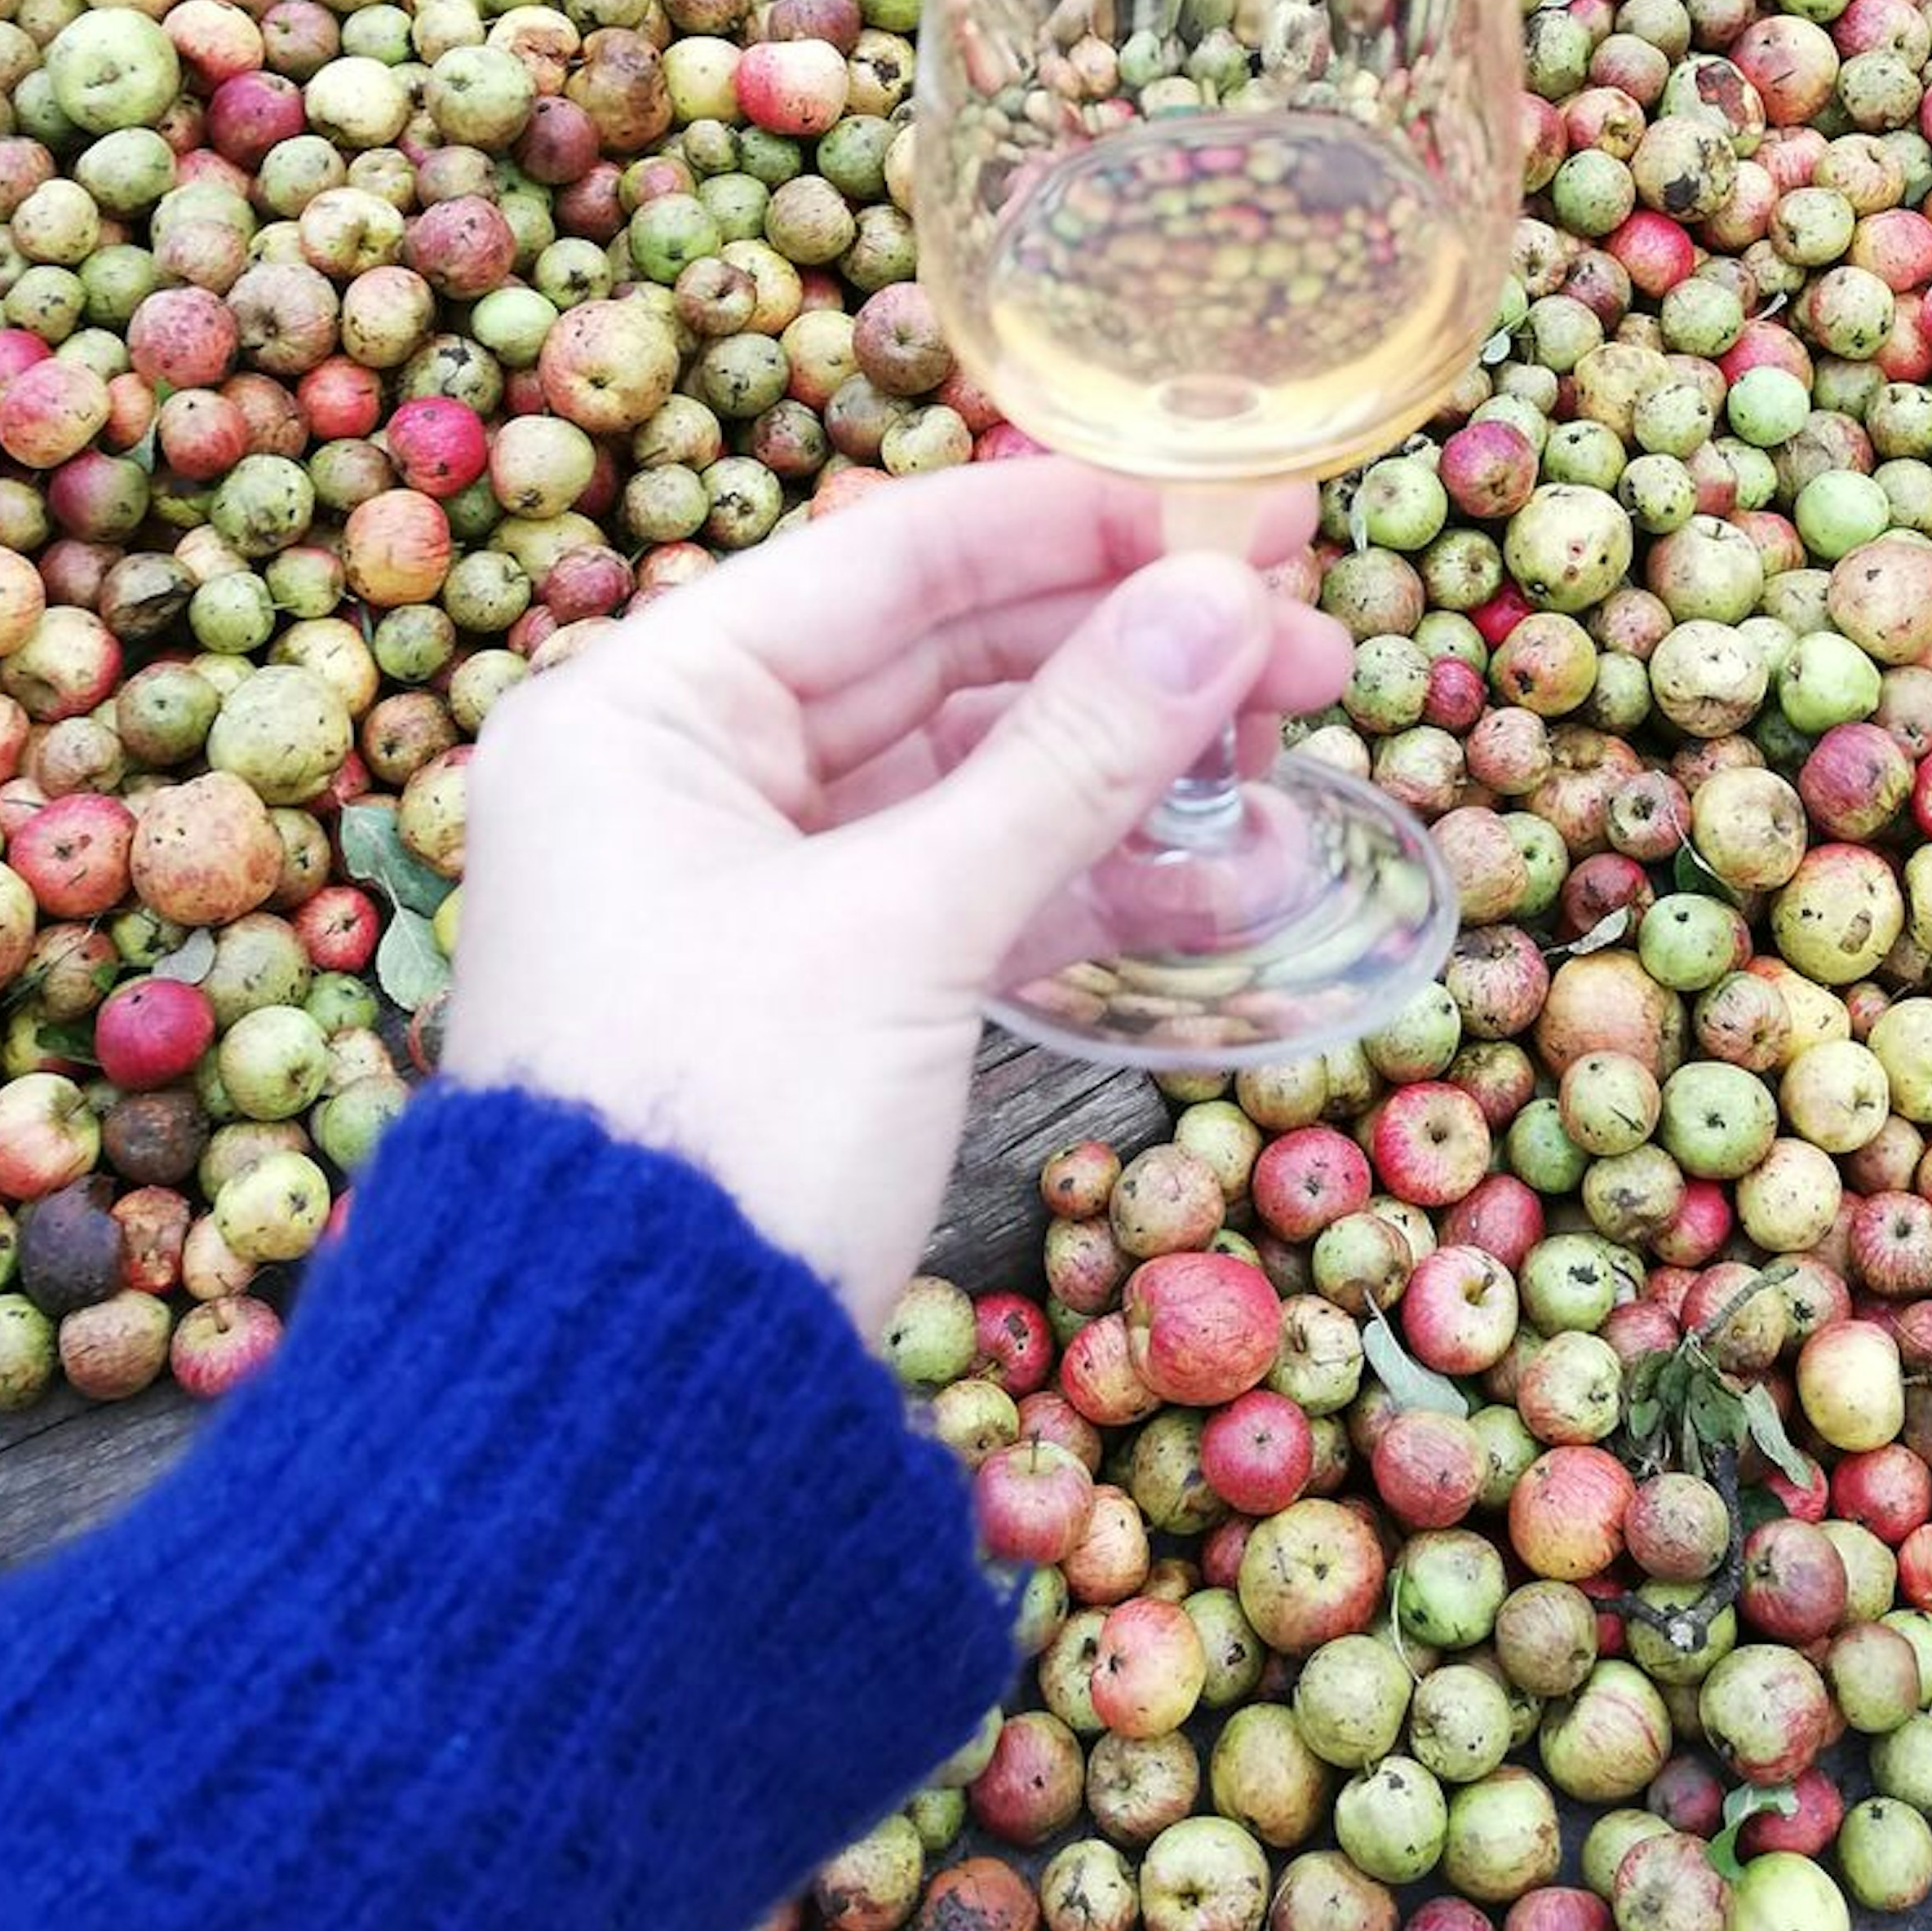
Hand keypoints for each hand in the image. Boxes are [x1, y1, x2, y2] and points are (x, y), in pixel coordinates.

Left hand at [445, 463, 1349, 1339]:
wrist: (622, 1415)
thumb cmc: (721, 1124)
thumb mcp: (907, 925)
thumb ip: (1076, 756)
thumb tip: (1228, 604)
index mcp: (645, 710)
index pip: (887, 560)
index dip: (1074, 525)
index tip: (1237, 516)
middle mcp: (683, 776)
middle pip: (944, 662)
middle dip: (1130, 654)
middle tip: (1309, 646)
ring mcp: (753, 890)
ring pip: (974, 782)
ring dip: (1133, 774)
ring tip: (1293, 762)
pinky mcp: (819, 994)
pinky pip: (972, 894)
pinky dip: (1091, 882)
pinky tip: (1230, 881)